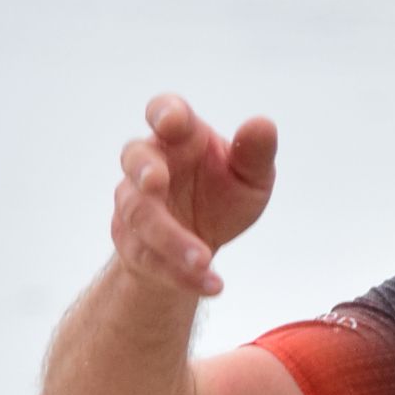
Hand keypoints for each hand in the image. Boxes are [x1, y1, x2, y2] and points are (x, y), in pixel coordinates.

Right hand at [111, 95, 277, 296]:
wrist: (201, 243)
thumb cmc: (225, 193)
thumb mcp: (251, 176)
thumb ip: (256, 152)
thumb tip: (262, 124)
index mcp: (180, 137)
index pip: (164, 111)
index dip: (165, 113)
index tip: (172, 122)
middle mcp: (151, 164)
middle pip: (135, 159)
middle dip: (143, 170)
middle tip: (156, 182)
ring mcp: (134, 202)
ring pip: (140, 216)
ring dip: (171, 239)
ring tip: (203, 260)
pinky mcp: (131, 241)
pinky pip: (149, 257)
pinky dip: (181, 274)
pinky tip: (212, 284)